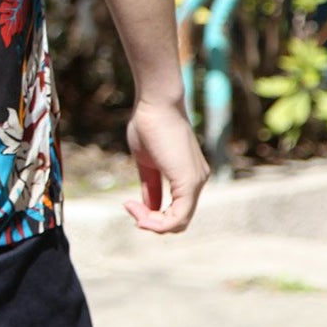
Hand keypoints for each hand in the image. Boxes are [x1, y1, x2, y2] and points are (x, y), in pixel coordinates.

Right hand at [123, 98, 209, 234]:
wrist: (156, 103)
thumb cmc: (149, 124)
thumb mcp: (147, 162)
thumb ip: (151, 186)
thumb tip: (147, 208)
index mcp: (189, 176)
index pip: (176, 211)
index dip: (151, 216)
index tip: (128, 204)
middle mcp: (198, 181)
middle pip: (178, 221)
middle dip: (150, 222)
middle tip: (128, 206)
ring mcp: (197, 182)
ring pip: (178, 223)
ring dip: (152, 223)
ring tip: (130, 208)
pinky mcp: (190, 182)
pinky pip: (178, 218)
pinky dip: (158, 223)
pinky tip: (139, 215)